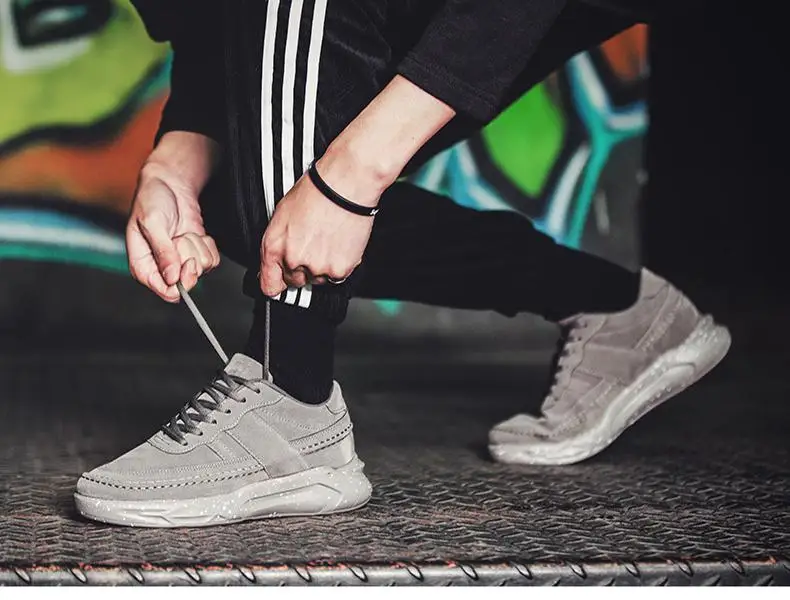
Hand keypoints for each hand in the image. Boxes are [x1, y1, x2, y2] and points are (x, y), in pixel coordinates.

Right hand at [126, 166, 219, 301]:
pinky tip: (194, 233)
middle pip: (187, 284)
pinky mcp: (196, 254)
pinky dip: (207, 244)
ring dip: (196, 247)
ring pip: (202, 270)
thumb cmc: (151, 200)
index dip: (179, 283)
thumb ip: (162, 252)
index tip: (185, 263)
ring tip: (182, 232)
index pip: (164, 292)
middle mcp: (162, 269)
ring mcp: (181, 262)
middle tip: (181, 240)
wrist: (169, 184)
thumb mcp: (152, 223)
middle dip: (190, 259)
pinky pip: (213, 260)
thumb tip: (171, 278)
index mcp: (143, 267)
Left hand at [259, 167, 375, 296]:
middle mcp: (293, 260)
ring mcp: (316, 267)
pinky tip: (339, 244)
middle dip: (302, 269)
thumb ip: (277, 244)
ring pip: (318, 279)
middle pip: (295, 281)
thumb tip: (276, 261)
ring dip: (322, 266)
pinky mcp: (339, 270)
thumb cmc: (316, 192)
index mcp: (274, 247)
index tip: (281, 281)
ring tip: (328, 240)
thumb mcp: (282, 215)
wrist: (344, 186)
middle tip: (313, 246)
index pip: (269, 285)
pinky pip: (337, 277)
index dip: (276, 282)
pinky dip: (340, 264)